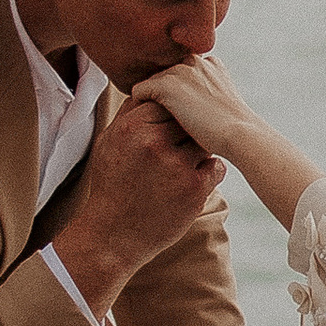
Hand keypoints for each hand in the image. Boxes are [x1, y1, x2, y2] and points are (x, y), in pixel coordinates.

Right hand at [46, 99, 225, 316]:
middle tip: (183, 142)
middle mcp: (155, 141)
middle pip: (189, 118)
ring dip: (199, 150)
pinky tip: (192, 179)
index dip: (173, 111)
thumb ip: (129, 115)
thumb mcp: (108, 143)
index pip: (168, 100)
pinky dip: (209, 171)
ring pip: (205, 141)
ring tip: (184, 164)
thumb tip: (148, 90)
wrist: (113, 235)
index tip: (171, 124)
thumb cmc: (110, 185)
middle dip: (189, 129)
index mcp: (132, 126)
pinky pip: (216, 166)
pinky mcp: (194, 188)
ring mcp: (177, 165)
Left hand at [132, 60, 324, 233]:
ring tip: (150, 122)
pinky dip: (139, 105)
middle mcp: (194, 61)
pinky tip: (145, 123)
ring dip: (151, 100)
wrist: (240, 134)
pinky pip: (139, 91)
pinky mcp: (166, 85)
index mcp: (210, 64)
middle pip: (165, 74)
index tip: (178, 110)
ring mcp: (179, 71)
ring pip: (151, 82)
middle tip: (161, 118)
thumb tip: (198, 109)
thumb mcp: (224, 105)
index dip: (177, 91)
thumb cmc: (234, 129)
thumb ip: (209, 97)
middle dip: (162, 92)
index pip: (182, 71)